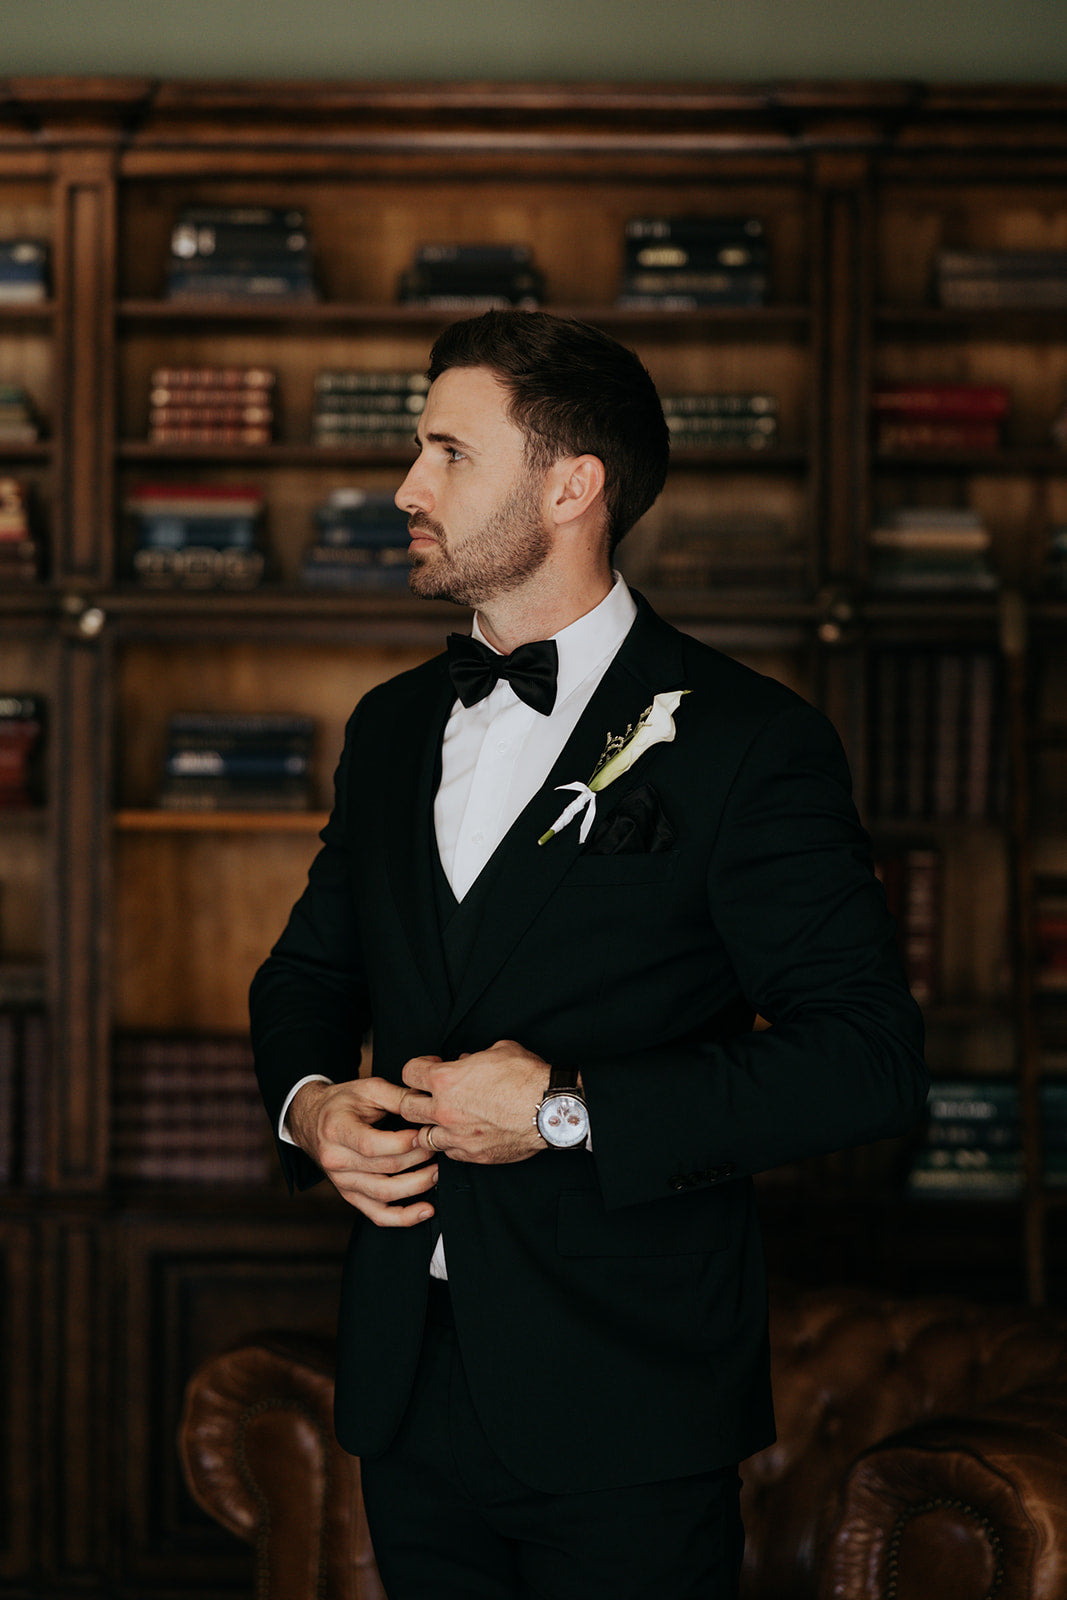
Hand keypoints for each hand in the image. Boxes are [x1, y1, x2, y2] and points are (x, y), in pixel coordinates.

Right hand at [287, 1078, 437, 1226]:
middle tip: (439, 1147)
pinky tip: (425, 1210)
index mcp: (337, 1130)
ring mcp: (342, 1182)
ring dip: (417, 1185)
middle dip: (419, 1160)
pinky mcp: (350, 1195)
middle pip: (384, 1169)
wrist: (313, 1120)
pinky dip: (403, 1217)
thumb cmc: (342, 1103)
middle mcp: (336, 1160)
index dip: (403, 1143)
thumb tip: (428, 1105)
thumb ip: (398, 1097)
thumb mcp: (368, 1088)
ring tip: (437, 1172)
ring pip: (384, 1194)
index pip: (372, 1144)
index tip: (425, 1134)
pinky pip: (378, 1214)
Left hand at [400, 1040, 549, 1164]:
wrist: (550, 1109)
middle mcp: (444, 1109)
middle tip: (422, 1095)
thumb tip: (464, 1063)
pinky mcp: (472, 1154)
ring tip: (441, 1120)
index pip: (409, 1072)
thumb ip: (473, 1058)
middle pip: (404, 1107)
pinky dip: (451, 1144)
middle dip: (410, 1099)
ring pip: (422, 1136)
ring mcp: (456, 1135)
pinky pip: (449, 1152)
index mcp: (445, 1079)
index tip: (428, 1068)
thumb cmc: (526, 1076)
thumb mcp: (498, 1050)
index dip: (417, 1067)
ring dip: (429, 1126)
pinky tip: (461, 1135)